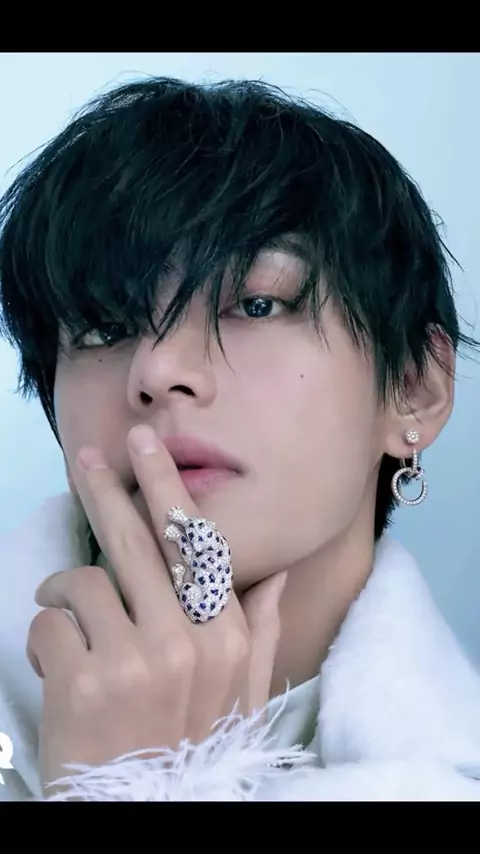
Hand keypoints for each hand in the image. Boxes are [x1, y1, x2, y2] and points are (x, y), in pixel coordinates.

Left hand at [27, 425, 286, 791]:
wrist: (143, 813)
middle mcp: (186, 644)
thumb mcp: (243, 699)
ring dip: (65, 593)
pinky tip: (58, 664)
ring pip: (85, 581)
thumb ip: (262, 632)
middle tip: (88, 458)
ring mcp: (134, 662)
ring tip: (65, 612)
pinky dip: (45, 637)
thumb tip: (276, 573)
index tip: (149, 448)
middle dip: (109, 491)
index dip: (167, 489)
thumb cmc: (192, 750)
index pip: (196, 545)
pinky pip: (50, 624)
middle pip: (138, 544)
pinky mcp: (83, 684)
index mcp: (227, 640)